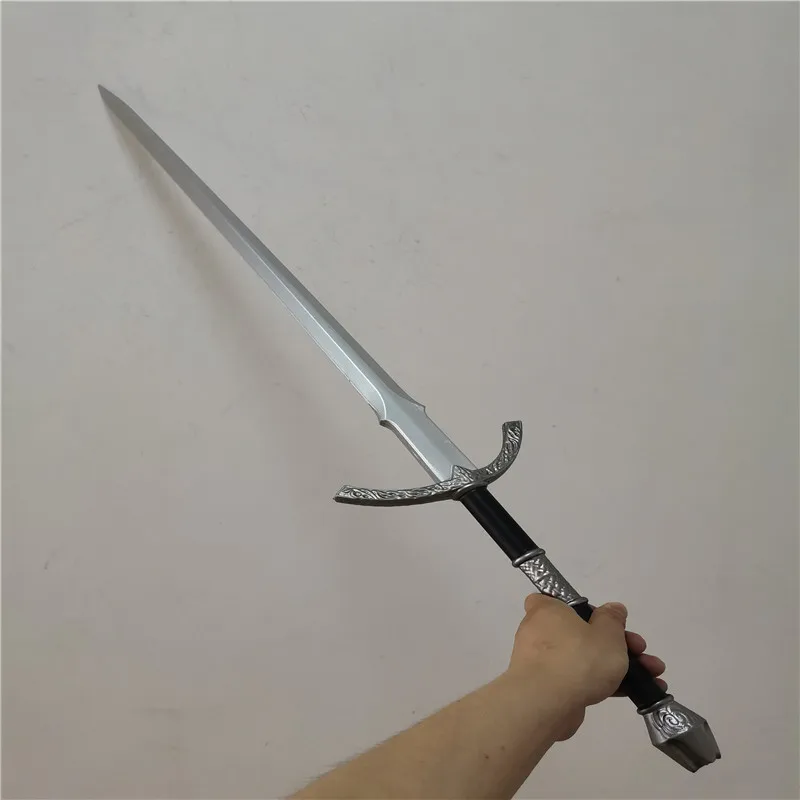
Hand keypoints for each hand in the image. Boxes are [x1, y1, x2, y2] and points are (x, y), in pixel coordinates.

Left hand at [507, 594, 666, 740]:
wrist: (546, 705)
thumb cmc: (576, 658)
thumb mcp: (606, 633)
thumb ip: (613, 619)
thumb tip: (613, 609)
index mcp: (547, 611)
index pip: (554, 601)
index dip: (578, 608)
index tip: (604, 620)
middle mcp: (539, 633)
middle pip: (580, 632)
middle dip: (616, 642)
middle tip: (640, 650)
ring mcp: (543, 663)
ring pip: (584, 658)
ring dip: (617, 665)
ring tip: (653, 675)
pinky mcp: (549, 689)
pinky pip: (580, 680)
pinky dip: (605, 684)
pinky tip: (636, 692)